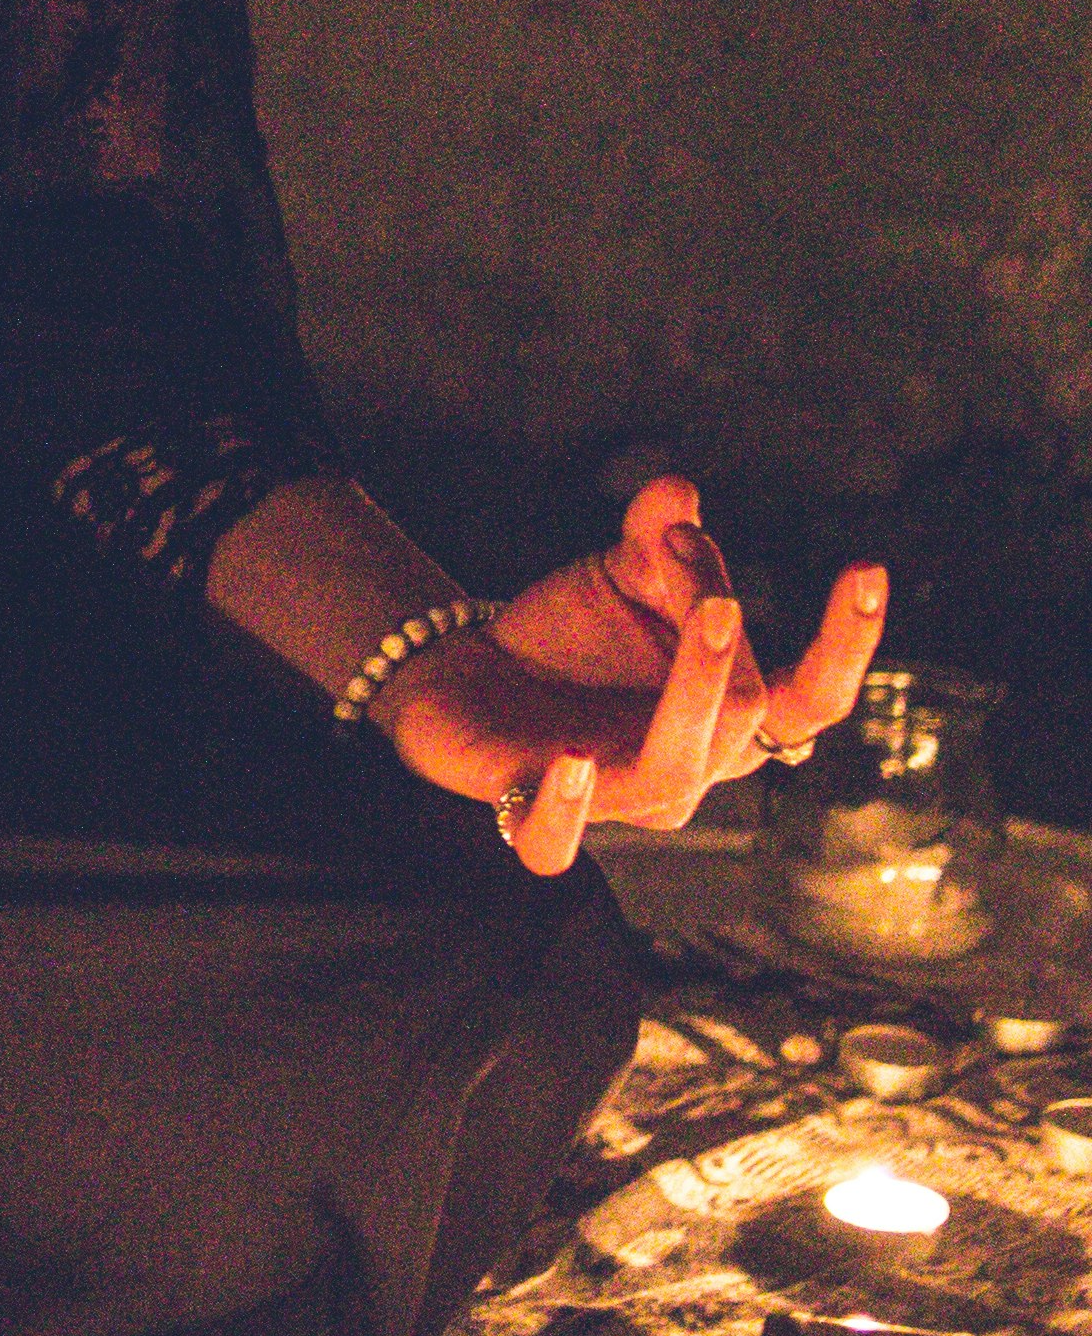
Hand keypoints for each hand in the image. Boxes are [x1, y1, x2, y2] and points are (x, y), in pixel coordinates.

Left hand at [379, 475, 887, 876]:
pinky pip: (554, 842)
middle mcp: (690, 766)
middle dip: (726, 634)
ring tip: (707, 612)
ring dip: (692, 694)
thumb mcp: (623, 570)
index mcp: (730, 714)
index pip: (813, 699)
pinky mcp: (532, 814)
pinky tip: (572, 761)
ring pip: (673, 775)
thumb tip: (679, 493)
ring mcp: (617, 796)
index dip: (848, 644)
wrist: (468, 672)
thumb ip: (658, 537)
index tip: (867, 569)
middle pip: (745, 716)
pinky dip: (565, 811)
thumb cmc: (573, 633)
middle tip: (681, 547)